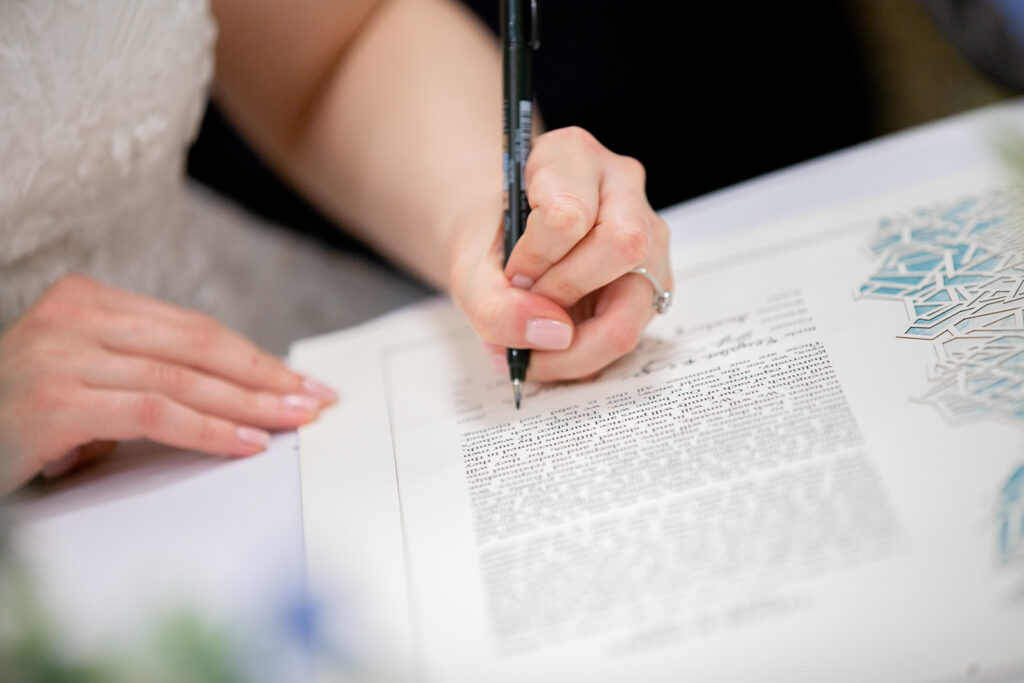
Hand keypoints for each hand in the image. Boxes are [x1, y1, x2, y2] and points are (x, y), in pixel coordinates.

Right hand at [0, 275, 337, 492]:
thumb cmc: (18, 417)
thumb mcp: (84, 379)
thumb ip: (143, 374)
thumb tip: (232, 395)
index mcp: (87, 301)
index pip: (192, 328)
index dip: (252, 355)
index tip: (297, 378)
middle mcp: (74, 318)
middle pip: (197, 345)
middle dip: (265, 375)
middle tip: (314, 397)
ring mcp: (63, 356)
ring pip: (183, 378)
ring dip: (250, 403)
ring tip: (293, 420)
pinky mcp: (57, 401)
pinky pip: (155, 414)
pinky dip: (209, 430)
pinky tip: (246, 442)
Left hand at [449, 126, 671, 381]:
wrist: (505, 247)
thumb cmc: (493, 248)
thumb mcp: (469, 272)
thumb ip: (493, 304)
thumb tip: (553, 335)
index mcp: (571, 156)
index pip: (568, 213)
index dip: (536, 259)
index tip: (511, 276)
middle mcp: (622, 184)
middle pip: (622, 244)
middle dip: (567, 293)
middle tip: (528, 309)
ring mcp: (649, 229)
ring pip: (637, 298)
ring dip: (579, 339)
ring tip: (537, 342)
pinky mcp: (655, 274)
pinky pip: (633, 328)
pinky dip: (587, 351)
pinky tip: (556, 345)